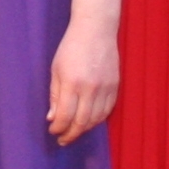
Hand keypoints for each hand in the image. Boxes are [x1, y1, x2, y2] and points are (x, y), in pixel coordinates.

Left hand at [46, 21, 121, 144]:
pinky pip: (107, 111)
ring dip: (84, 129)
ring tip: (74, 131)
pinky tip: (89, 121)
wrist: (96, 30)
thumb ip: (55, 96)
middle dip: (70, 134)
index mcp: (72, 83)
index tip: (53, 131)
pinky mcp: (115, 86)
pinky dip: (97, 120)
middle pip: (81, 122)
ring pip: (96, 119)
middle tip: (62, 139)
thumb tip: (52, 118)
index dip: (58, 128)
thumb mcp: (56, 69)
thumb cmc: (72, 47)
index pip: (65, 116)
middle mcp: (90, 88)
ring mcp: (105, 88)